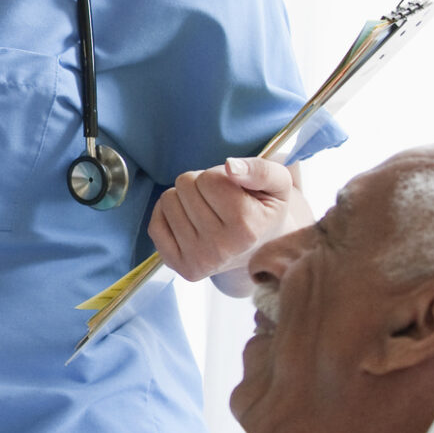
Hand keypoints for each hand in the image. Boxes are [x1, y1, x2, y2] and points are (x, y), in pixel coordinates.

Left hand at [149, 158, 310, 283]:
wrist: (259, 250)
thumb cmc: (265, 211)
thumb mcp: (278, 185)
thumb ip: (261, 170)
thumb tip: (230, 167)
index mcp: (246, 228)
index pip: (208, 179)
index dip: (219, 175)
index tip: (233, 190)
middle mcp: (220, 249)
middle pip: (185, 186)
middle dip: (201, 184)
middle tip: (220, 201)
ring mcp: (197, 260)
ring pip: (168, 201)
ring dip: (185, 198)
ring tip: (208, 211)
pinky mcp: (178, 265)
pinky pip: (154, 224)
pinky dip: (169, 215)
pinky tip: (190, 221)